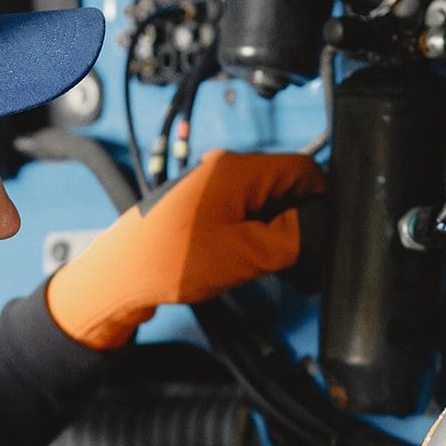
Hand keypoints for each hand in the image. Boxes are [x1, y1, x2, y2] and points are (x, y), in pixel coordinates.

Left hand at [46, 150, 326, 349]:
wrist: (120, 276)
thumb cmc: (170, 261)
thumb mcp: (247, 254)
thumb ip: (294, 237)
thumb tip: (319, 226)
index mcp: (237, 169)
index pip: (304, 169)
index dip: (322, 200)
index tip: (325, 231)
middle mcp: (223, 169)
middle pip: (283, 186)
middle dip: (296, 219)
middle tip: (292, 256)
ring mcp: (209, 188)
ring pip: (262, 203)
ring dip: (271, 232)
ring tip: (259, 263)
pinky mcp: (198, 208)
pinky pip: (239, 214)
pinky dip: (249, 236)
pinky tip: (240, 261)